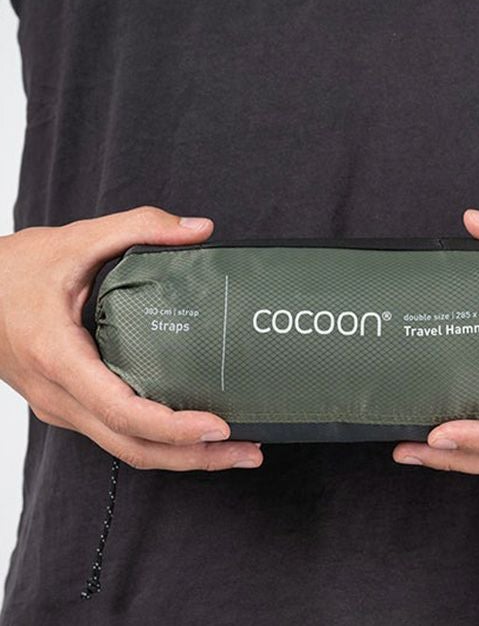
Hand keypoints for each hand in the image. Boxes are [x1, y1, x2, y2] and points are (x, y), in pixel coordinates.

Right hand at [0, 206, 262, 470]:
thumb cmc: (9, 272)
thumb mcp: (75, 239)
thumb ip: (138, 228)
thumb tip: (199, 230)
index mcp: (60, 358)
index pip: (122, 410)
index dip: (172, 427)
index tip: (217, 427)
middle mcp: (61, 396)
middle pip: (133, 447)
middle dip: (195, 457)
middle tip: (247, 451)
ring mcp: (62, 407)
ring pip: (126, 450)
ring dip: (181, 457)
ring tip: (232, 449)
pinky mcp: (69, 405)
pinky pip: (115, 435)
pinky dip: (158, 442)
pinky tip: (191, 432)